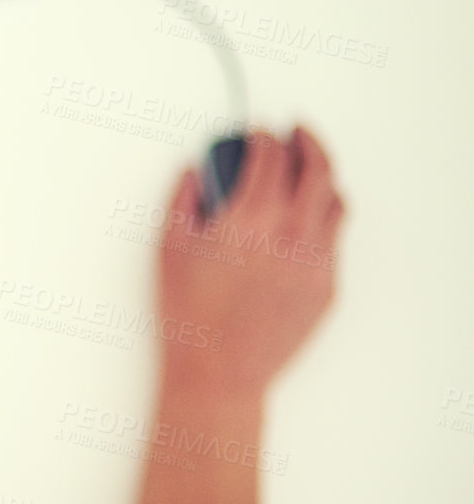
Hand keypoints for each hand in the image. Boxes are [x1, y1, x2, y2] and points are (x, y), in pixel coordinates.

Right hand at [158, 126, 344, 397]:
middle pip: (317, 167)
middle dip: (307, 141)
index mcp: (251, 218)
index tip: (258, 132)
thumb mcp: (168, 249)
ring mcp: (316, 259)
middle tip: (297, 132)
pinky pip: (334, 238)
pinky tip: (305, 219)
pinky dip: (322, 218)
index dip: (264, 136)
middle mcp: (292, 232)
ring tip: (308, 172)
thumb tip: (196, 172)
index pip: (270, 156)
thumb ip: (183, 199)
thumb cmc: (189, 316)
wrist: (218, 371)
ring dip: (323, 177)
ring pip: (336, 200)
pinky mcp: (327, 285)